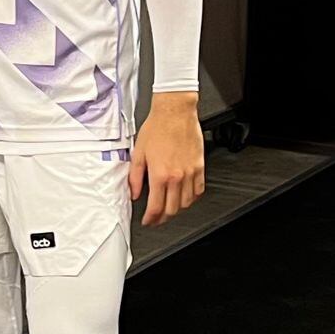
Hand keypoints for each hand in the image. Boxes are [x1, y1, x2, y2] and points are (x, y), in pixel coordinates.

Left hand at [129, 93, 205, 227]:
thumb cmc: (157, 128)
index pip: (156, 207)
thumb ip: (135, 177)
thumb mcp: (139, 153)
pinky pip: (199, 190)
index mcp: (160, 175)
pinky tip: (186, 196)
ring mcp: (190, 173)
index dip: (151, 219)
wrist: (175, 112)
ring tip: (169, 208)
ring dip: (177, 209)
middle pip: (172, 209)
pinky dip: (192, 198)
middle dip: (163, 218)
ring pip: (186, 203)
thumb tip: (134, 193)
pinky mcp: (200, 166)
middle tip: (157, 218)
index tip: (148, 220)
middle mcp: (177, 177)